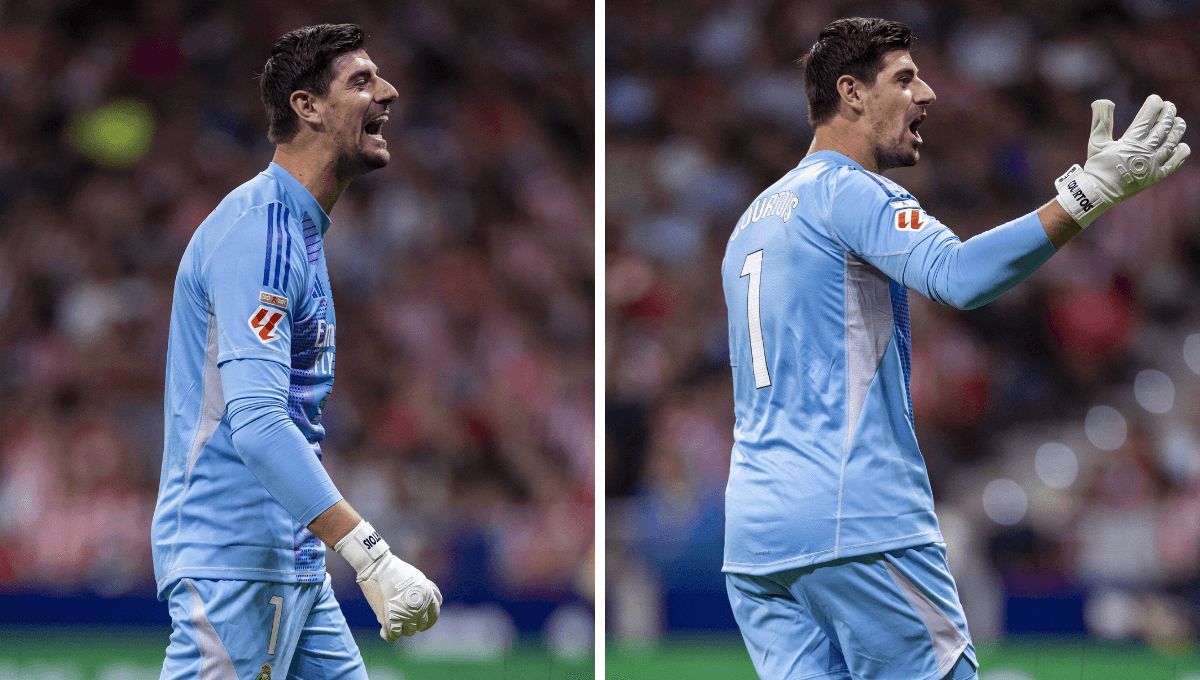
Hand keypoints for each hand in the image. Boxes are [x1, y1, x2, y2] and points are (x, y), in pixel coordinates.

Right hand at [334, 521, 442, 640]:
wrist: (378, 566)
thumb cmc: (395, 570)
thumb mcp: (418, 579)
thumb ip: (425, 592)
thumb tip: (425, 605)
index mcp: (428, 597)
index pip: (434, 615)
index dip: (428, 620)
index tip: (422, 622)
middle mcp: (420, 608)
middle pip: (421, 625)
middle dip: (414, 625)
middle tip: (405, 622)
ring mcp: (406, 615)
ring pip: (409, 631)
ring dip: (402, 630)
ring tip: (394, 624)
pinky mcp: (391, 619)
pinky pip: (393, 636)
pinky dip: (389, 635)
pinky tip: (384, 631)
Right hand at [1056, 94, 1188, 227]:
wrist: (1098, 193)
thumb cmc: (1096, 166)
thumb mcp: (1096, 142)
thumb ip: (1101, 120)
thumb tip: (1103, 100)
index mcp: (1129, 142)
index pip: (1147, 117)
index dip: (1154, 105)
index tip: (1155, 99)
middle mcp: (1144, 152)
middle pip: (1163, 127)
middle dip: (1168, 113)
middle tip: (1169, 107)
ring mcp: (1152, 164)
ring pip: (1171, 142)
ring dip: (1177, 130)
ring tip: (1179, 121)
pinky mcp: (1156, 176)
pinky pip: (1174, 163)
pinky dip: (1180, 153)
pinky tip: (1181, 146)